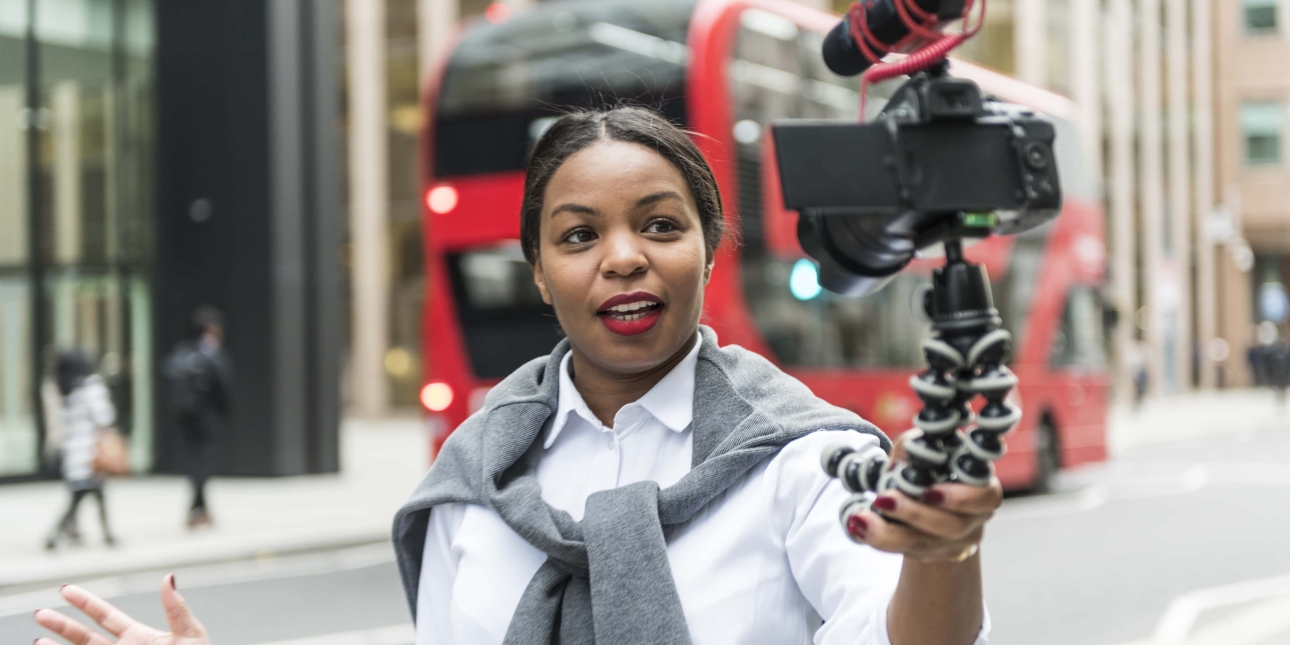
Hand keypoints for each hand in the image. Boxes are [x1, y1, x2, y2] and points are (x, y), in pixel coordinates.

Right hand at [34, 574, 210, 644]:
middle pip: (85, 637)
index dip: (86, 603)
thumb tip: (169, 578)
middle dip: (63, 625)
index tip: (65, 590)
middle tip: (41, 614)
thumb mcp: (190, 634)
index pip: (107, 616)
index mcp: (140, 637)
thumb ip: (176, 608)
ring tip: (38, 640)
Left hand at [844, 431, 1002, 561]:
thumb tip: (896, 467)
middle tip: (883, 500)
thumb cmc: (928, 467)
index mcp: (982, 489)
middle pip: (950, 527)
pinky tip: (858, 528)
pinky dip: (879, 539)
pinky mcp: (930, 555)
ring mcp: (953, 544)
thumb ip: (913, 450)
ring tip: (861, 517)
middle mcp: (974, 521)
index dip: (961, 498)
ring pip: (924, 545)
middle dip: (914, 514)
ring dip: (889, 532)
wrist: (924, 497)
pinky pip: (904, 552)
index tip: (929, 492)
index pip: (985, 498)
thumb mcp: (922, 451)